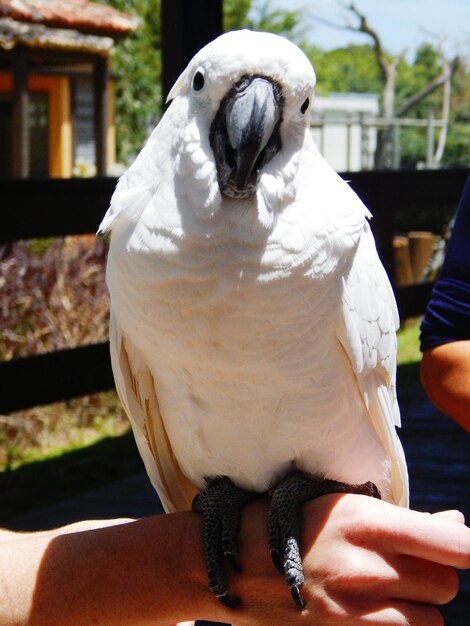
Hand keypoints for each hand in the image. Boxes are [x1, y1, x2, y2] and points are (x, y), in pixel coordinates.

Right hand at [212, 494, 469, 624]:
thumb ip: (403, 522)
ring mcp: (350, 612)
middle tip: (402, 567)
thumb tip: (458, 528)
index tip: (467, 550)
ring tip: (385, 593)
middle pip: (445, 586)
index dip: (468, 549)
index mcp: (364, 521)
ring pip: (430, 622)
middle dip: (434, 577)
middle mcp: (362, 567)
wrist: (230, 562)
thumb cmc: (294, 523)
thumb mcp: (344, 506)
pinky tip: (373, 612)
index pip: (452, 546)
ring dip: (418, 609)